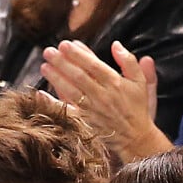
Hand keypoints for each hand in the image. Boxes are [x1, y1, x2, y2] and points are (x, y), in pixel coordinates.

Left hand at [41, 40, 171, 162]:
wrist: (136, 138)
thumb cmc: (138, 109)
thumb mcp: (141, 83)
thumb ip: (129, 62)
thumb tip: (116, 45)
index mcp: (115, 83)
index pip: (93, 65)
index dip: (78, 54)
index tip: (65, 44)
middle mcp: (102, 96)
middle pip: (78, 76)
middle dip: (62, 62)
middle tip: (48, 51)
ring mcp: (92, 110)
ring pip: (70, 91)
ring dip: (56, 78)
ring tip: (44, 66)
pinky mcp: (86, 123)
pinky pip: (67, 112)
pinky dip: (53, 103)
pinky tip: (41, 94)